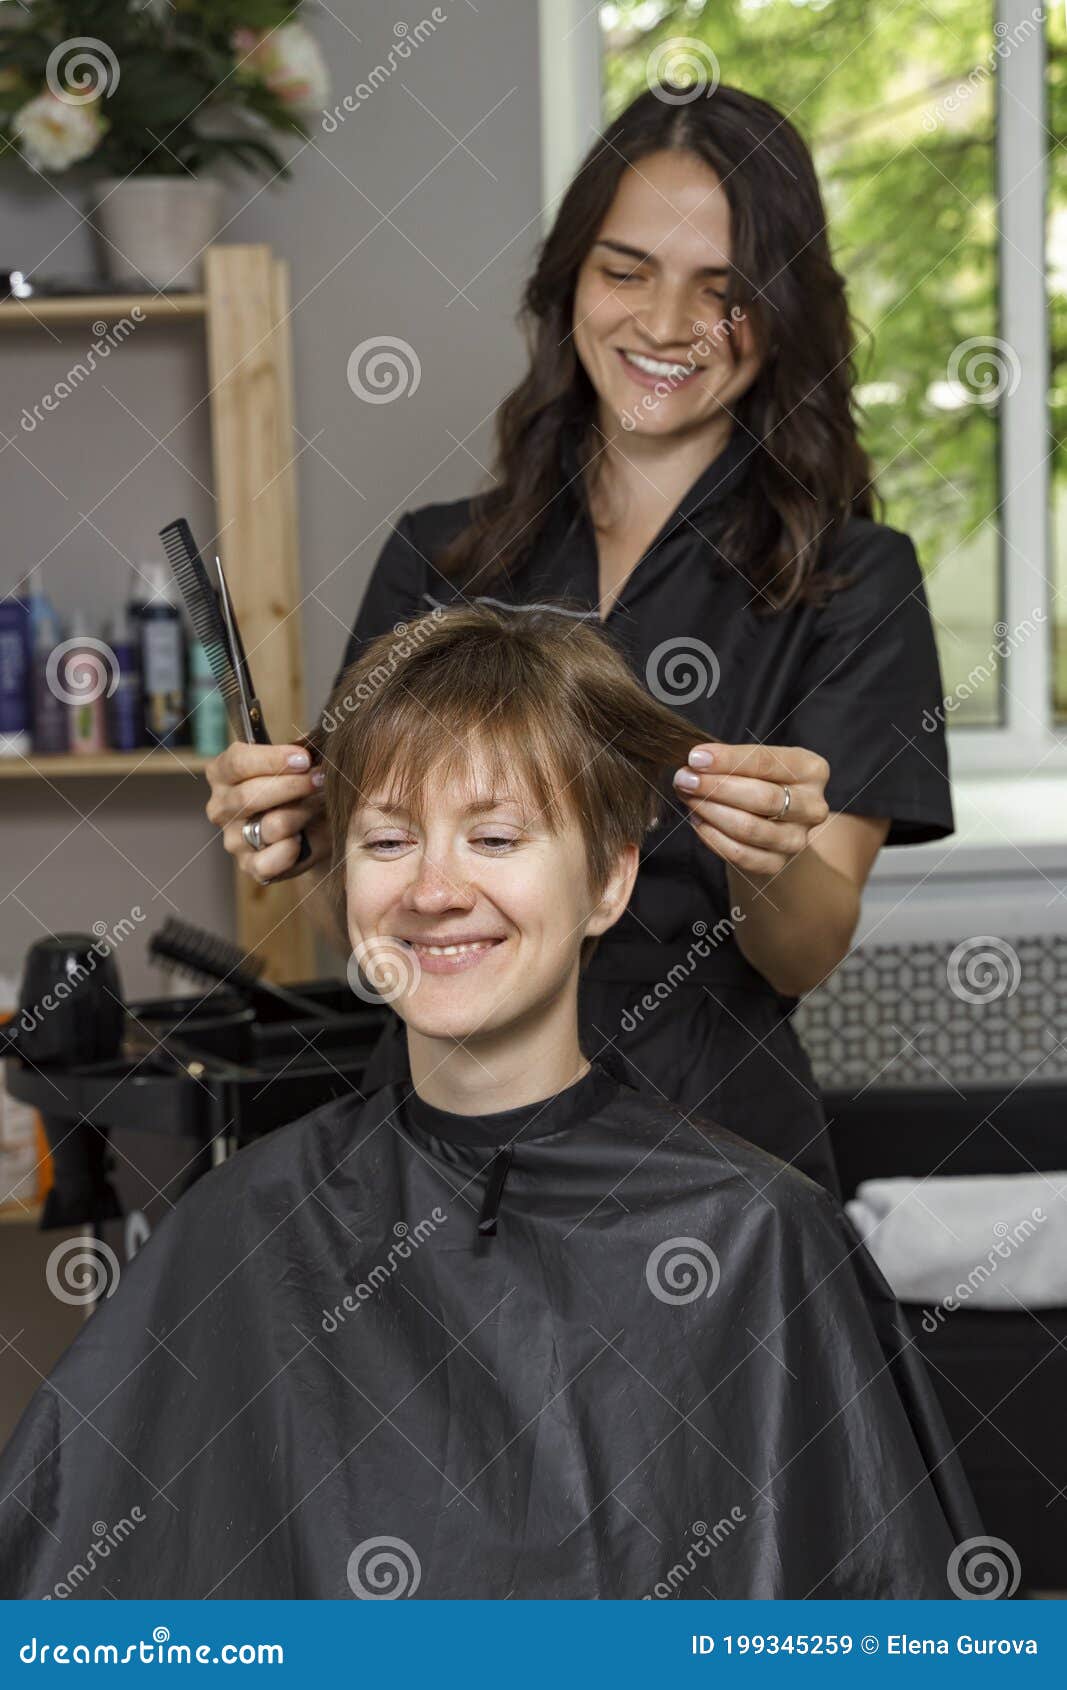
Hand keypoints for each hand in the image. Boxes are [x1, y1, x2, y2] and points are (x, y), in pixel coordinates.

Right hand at [204, 741, 329, 884]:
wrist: (315, 824)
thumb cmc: (300, 787)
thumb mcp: (298, 765)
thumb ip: (298, 756)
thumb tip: (310, 747)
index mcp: (222, 774)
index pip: (236, 763)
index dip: (272, 759)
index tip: (304, 759)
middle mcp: (220, 807)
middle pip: (249, 795)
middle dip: (292, 786)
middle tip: (321, 779)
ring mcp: (232, 839)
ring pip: (269, 826)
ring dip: (301, 814)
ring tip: (316, 807)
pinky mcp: (249, 866)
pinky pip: (268, 861)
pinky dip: (291, 850)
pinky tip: (302, 839)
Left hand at [672, 741, 829, 876]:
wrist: (774, 823)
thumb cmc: (761, 782)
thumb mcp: (755, 763)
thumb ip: (731, 761)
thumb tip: (693, 763)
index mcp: (811, 770)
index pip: (766, 763)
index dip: (728, 760)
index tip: (695, 758)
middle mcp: (812, 806)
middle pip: (762, 798)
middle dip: (716, 787)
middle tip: (684, 779)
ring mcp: (797, 839)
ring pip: (749, 828)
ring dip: (711, 812)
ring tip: (688, 798)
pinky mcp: (777, 864)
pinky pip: (740, 853)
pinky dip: (713, 837)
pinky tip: (698, 821)